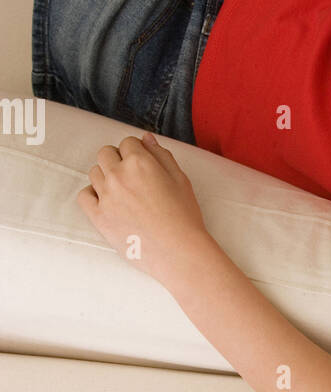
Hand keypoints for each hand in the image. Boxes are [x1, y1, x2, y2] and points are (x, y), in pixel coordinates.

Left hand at [76, 133, 208, 284]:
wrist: (178, 252)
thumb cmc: (184, 216)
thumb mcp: (181, 179)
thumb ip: (161, 155)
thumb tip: (146, 139)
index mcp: (140, 162)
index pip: (127, 142)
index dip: (136, 151)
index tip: (142, 163)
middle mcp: (118, 175)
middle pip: (105, 153)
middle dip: (117, 159)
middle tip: (132, 176)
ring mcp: (106, 196)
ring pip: (94, 172)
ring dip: (106, 176)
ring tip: (123, 191)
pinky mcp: (98, 217)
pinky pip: (84, 196)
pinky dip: (92, 195)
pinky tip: (107, 201)